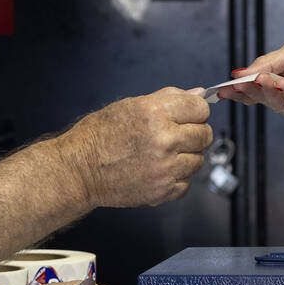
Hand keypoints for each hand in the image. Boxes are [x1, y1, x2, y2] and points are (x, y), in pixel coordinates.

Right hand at [58, 88, 211, 207]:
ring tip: (163, 155)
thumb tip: (197, 94)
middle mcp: (163, 140)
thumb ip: (168, 99)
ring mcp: (164, 168)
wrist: (78, 170)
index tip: (188, 115)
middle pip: (204, 134)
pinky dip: (177, 178)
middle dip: (193, 133)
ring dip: (186, 157)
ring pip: (198, 160)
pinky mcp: (162, 190)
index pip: (200, 108)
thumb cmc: (97, 137)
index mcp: (154, 113)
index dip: (195, 111)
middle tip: (175, 136)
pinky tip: (159, 171)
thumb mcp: (129, 106)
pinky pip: (186, 183)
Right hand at [223, 35, 283, 125]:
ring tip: (264, 78)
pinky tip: (283, 85)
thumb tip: (238, 74)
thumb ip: (264, 65)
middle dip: (247, 92)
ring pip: (275, 104)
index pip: (253, 89)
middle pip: (260, 99)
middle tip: (236, 86)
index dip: (237, 90)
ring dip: (269, 90)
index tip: (222, 90)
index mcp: (277, 81)